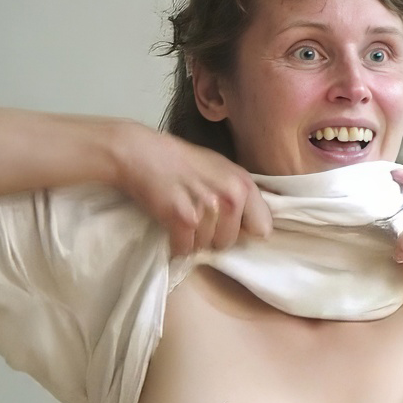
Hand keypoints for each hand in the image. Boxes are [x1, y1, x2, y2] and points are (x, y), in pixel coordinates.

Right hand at [116, 127, 271, 255]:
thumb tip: (257, 225)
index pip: (262, 228)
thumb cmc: (182, 161)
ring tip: (181, 216)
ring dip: (192, 239)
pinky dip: (175, 244)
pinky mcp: (182, 219)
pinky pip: (184, 249)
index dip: (244, 229)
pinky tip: (169, 224)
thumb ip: (241, 194)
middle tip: (196, 216)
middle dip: (212, 236)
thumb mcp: (222, 169)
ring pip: (205, 247)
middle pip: (228, 242)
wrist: (141, 153)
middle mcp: (231, 197)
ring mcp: (207, 209)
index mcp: (244, 184)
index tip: (229, 225)